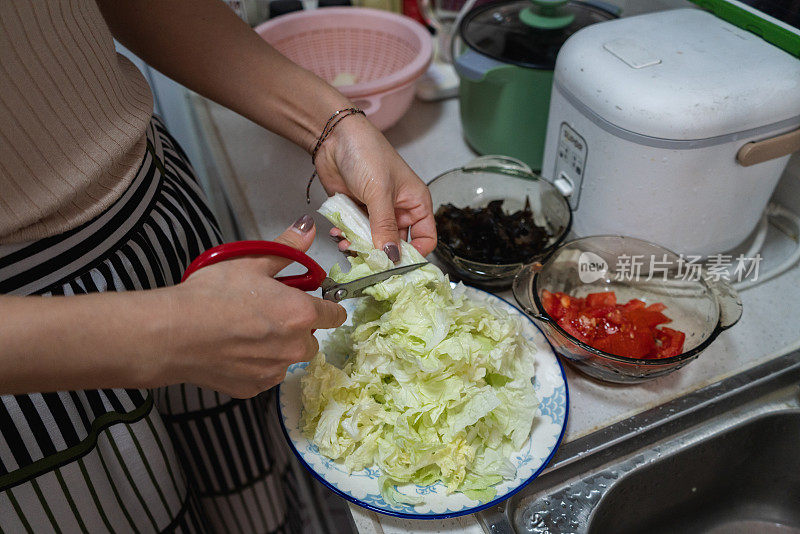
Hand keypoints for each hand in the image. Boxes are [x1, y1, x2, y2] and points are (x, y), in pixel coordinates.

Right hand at [163, 216, 345, 397]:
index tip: (311, 300)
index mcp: (301, 314)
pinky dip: (257, 364)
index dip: (325, 305)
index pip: (335, 314)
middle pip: (311, 338)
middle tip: (267, 312)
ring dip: (278, 346)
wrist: (174, 334)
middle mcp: (295, 347)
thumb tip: (307, 230)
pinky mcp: (255, 388)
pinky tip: (234, 349)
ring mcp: (275, 370)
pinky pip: (266, 374)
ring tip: (247, 330)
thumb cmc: (212, 295)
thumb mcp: (251, 262)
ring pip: (289, 357)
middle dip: (297, 326)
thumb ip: (287, 249)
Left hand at [313, 114, 435, 260]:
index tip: (398, 265)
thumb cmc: (367, 153)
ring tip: (346, 245)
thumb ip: (385, 227)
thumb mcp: (379, 193)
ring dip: (359, 247)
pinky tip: (338, 234)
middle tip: (367, 261)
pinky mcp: (356, 212)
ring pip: (373, 242)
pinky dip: (346, 238)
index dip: (414, 254)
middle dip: (381, 254)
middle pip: (396, 245)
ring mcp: (376, 212)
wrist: (334, 137)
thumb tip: (392, 257)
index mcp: (415, 203)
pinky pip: (355, 234)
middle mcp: (398, 211)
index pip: (425, 239)